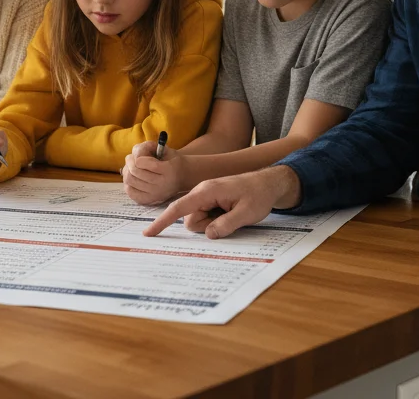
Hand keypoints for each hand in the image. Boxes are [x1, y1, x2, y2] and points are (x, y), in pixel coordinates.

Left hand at [122, 140, 184, 204]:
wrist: (182, 177)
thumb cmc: (171, 161)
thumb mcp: (165, 150)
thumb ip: (150, 147)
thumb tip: (135, 153)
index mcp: (169, 170)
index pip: (144, 163)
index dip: (138, 156)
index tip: (139, 155)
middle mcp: (162, 184)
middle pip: (135, 172)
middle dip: (130, 162)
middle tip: (130, 158)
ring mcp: (155, 194)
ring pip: (130, 181)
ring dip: (127, 171)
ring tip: (130, 167)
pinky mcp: (149, 200)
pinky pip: (130, 192)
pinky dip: (127, 183)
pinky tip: (132, 177)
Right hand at [143, 166, 299, 239]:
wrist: (270, 183)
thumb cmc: (259, 194)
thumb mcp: (246, 213)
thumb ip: (226, 225)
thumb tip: (209, 235)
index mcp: (207, 191)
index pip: (179, 208)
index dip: (163, 222)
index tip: (149, 234)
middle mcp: (203, 192)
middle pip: (191, 220)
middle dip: (207, 226)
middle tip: (232, 218)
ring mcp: (206, 197)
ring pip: (199, 221)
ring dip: (214, 224)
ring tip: (234, 214)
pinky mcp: (211, 201)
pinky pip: (207, 218)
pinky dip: (217, 221)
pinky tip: (232, 213)